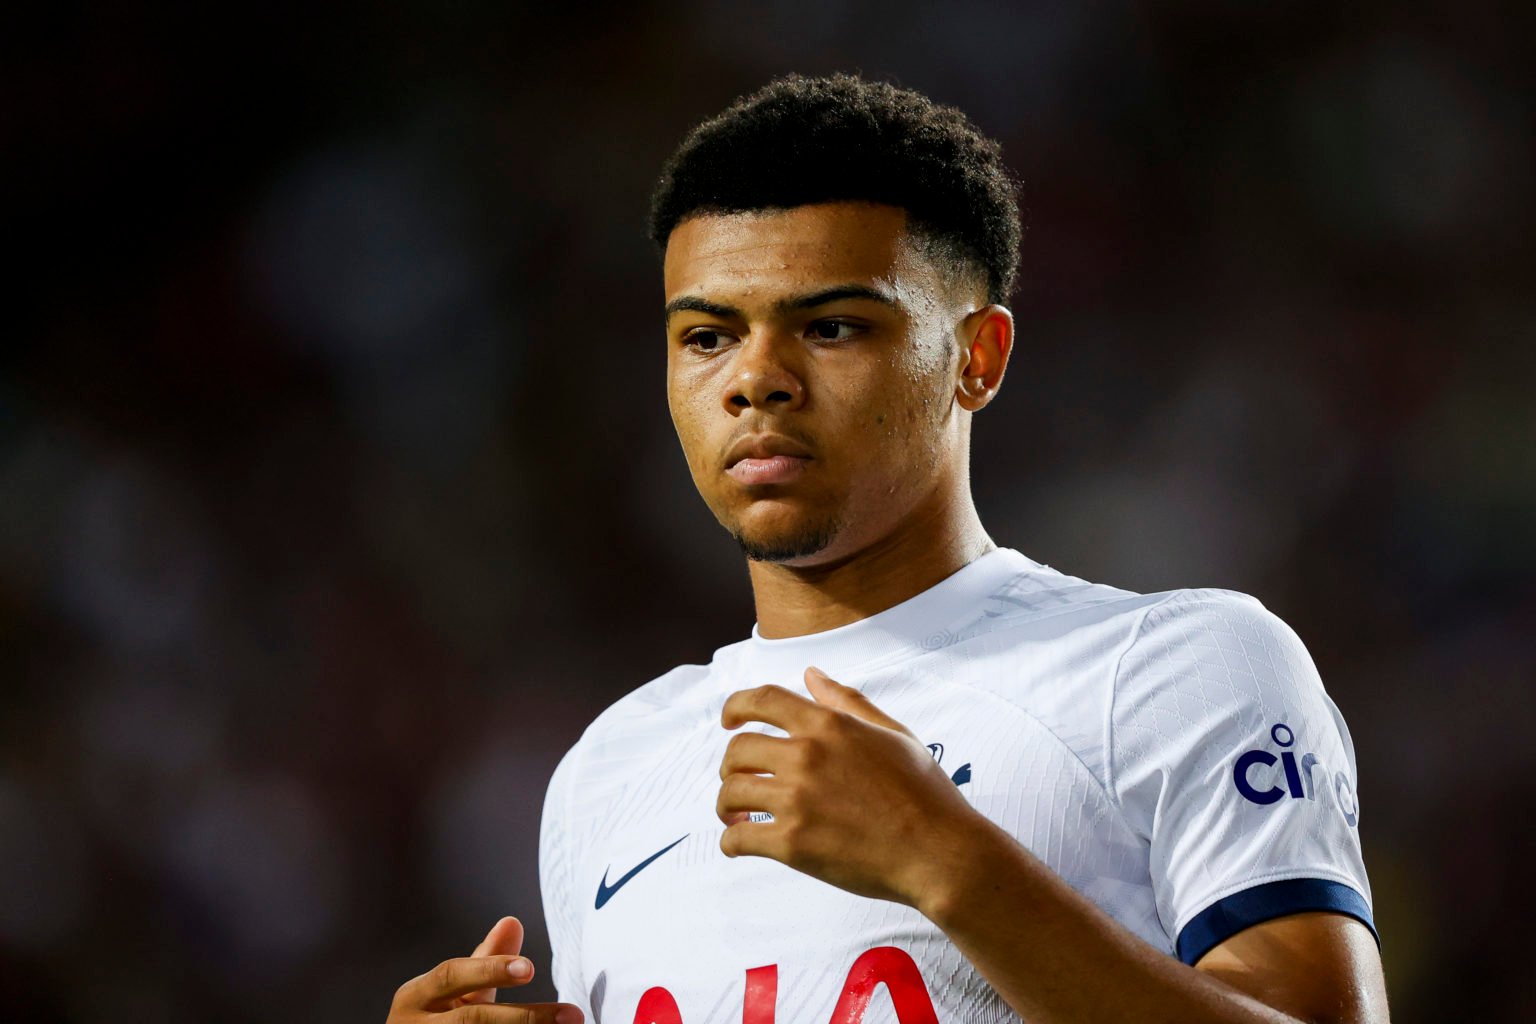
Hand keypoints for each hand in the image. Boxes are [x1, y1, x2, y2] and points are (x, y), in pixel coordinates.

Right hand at [387, 916, 582, 1023]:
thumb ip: (485, 961)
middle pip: (472, 1020)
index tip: (530, 969)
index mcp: (415, 996)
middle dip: (525, 1018)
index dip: (490, 969)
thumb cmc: (435, 1016)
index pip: (452, 975)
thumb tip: (512, 922)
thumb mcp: (454, 990)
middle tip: (572, 1015)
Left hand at [717, 667, 980, 908]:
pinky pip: (737, 839)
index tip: (728, 720)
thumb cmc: (924, 792)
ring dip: (726, 805)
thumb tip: (811, 674)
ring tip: (738, 816)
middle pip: (737, 750)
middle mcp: (805, 756)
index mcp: (828, 725)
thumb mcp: (891, 733)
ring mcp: (796, 800)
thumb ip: (847, 701)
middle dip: (730, 766)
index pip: (761, 700)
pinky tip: (739, 843)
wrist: (940, 851)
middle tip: (739, 781)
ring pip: (730, 793)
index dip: (735, 707)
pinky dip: (731, 842)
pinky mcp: (793, 844)